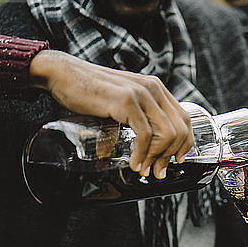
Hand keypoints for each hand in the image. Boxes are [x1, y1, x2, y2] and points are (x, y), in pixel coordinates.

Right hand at [29, 50, 193, 178]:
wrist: (63, 75)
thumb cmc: (89, 91)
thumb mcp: (122, 102)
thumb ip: (137, 117)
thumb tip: (144, 148)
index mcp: (155, 88)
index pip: (184, 118)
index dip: (185, 143)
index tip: (177, 160)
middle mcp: (152, 88)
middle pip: (179, 129)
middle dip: (171, 156)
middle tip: (157, 171)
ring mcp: (140, 93)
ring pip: (166, 133)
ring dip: (157, 157)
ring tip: (143, 169)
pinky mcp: (125, 101)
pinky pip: (145, 134)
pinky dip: (142, 153)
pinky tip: (134, 162)